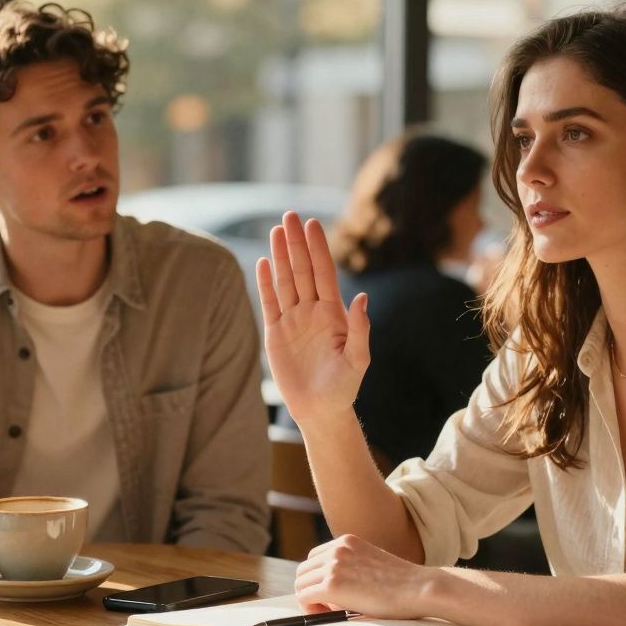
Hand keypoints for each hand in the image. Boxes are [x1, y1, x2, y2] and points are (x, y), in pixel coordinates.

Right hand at [256, 212, 369, 422]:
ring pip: (285, 281)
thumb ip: (360, 329)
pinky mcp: (276, 334)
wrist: (321, 410)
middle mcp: (312, 312)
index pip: (324, 273)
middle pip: (302, 270)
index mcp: (333, 314)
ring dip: (281, 256)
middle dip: (296, 243)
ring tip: (276, 230)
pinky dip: (265, 283)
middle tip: (290, 215)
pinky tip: (263, 263)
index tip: (312, 224)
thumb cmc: (344, 387)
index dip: (318, 248)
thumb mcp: (358, 360)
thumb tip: (362, 299)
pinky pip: (269, 303)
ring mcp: (293, 321)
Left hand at [294, 534, 434, 618]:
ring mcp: (334, 565)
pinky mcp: (333, 585)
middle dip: (310, 589)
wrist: (418, 588)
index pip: (314, 558)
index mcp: (347, 541)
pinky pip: (304, 597)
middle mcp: (337, 549)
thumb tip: (324, 588)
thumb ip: (350, 567)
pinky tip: (327, 615)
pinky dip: (310, 608)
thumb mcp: (371, 563)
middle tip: (327, 608)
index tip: (329, 595)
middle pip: (303, 570)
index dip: (317, 579)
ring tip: (329, 613)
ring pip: (300, 583)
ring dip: (310, 600)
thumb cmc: (401, 584)